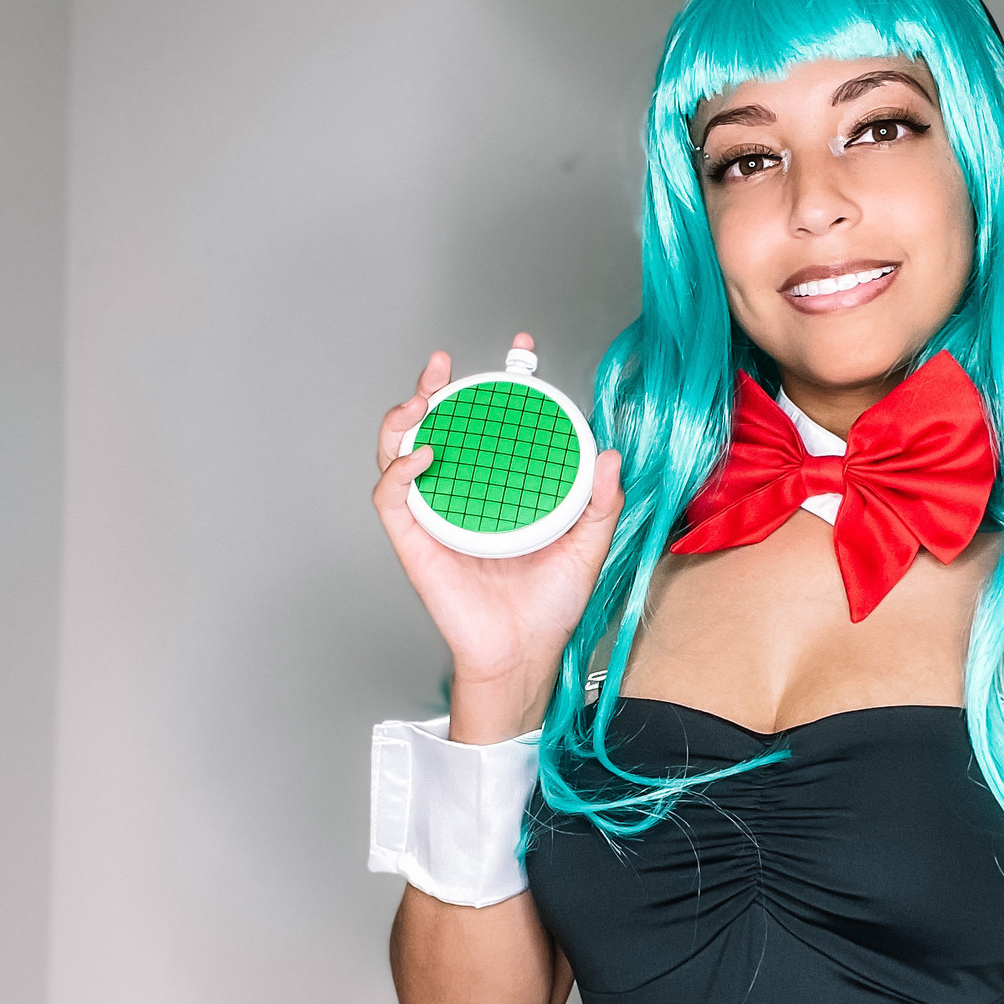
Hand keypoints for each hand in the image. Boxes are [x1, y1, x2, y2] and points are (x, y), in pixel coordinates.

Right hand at [372, 347, 622, 739]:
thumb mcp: (587, 545)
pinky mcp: (414, 542)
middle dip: (432, 388)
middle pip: (435, 428)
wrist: (525, 653)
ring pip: (399, 452)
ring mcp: (434, 517)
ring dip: (402, 419)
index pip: (492, 426)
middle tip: (443, 363)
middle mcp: (461, 495)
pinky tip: (422, 455)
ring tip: (420, 397)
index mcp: (497, 489)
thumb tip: (611, 454)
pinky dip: (399, 471)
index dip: (502, 384)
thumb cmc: (550, 605)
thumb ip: (600, 502)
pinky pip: (392, 498)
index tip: (521, 349)